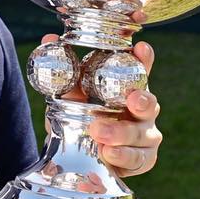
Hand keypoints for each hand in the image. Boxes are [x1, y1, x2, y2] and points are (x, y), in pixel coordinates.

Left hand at [40, 34, 161, 178]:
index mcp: (127, 89)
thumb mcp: (71, 97)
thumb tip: (49, 39)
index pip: (140, 70)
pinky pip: (138, 159)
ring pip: (143, 134)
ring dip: (122, 132)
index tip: (140, 48)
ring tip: (99, 131)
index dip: (144, 59)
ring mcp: (145, 136)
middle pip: (149, 103)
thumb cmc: (82, 120)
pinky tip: (108, 153)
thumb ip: (66, 73)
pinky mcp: (142, 159)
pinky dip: (122, 156)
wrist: (78, 158)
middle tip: (131, 100)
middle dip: (142, 100)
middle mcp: (141, 110)